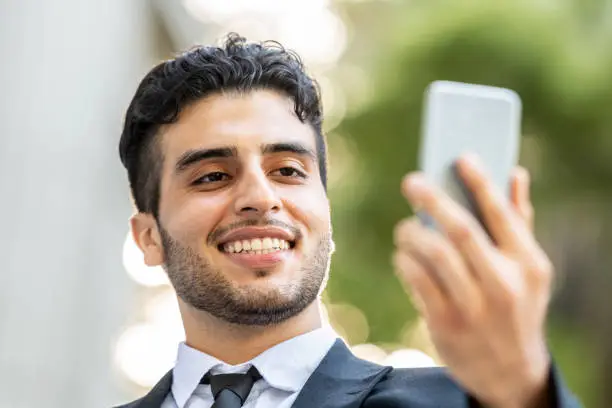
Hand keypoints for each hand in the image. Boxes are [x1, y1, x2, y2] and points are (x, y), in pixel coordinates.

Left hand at [393, 155, 552, 407]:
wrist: (510, 372)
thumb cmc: (517, 308)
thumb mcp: (529, 271)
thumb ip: (520, 221)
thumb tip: (516, 172)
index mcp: (528, 264)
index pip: (501, 214)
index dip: (479, 182)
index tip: (460, 157)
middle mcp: (503, 284)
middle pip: (461, 230)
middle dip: (432, 200)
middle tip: (411, 181)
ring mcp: (474, 306)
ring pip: (434, 254)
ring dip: (412, 232)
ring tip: (405, 226)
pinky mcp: (445, 323)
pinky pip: (417, 281)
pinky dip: (405, 260)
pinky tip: (403, 255)